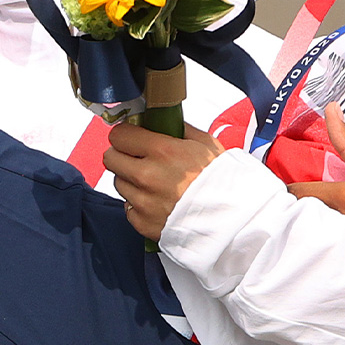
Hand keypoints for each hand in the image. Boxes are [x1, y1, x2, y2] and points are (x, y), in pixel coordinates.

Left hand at [102, 121, 224, 239]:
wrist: (234, 220)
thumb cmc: (224, 181)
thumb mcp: (206, 144)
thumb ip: (178, 129)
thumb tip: (161, 120)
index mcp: (163, 151)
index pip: (119, 135)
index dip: (125, 134)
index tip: (131, 137)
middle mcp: (148, 176)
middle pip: (110, 158)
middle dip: (121, 155)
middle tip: (136, 158)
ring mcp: (143, 202)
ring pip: (118, 183)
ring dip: (130, 181)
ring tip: (152, 183)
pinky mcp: (143, 224)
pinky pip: (128, 209)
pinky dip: (138, 205)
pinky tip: (156, 202)